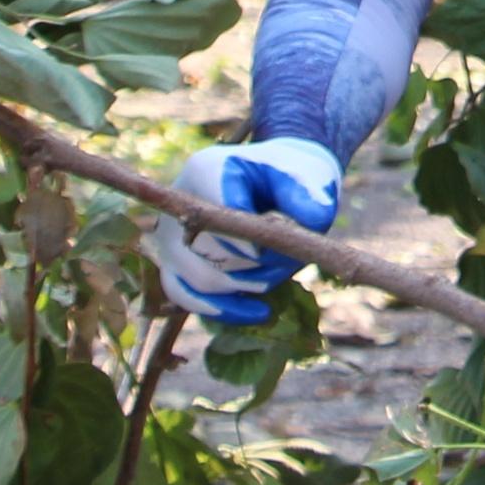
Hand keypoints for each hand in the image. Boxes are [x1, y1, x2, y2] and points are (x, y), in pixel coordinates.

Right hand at [147, 138, 345, 323]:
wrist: (272, 183)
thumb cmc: (287, 177)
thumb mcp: (306, 175)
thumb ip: (310, 195)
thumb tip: (313, 221)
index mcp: (205, 171)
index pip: (220, 213)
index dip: (253, 237)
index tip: (282, 244)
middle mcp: (178, 206)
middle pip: (210, 252)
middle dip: (258, 264)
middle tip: (291, 259)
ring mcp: (171, 240)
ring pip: (202, 280)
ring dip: (249, 285)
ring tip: (280, 275)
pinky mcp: (176, 267)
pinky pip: (189, 298)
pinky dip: (226, 309)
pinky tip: (261, 313)